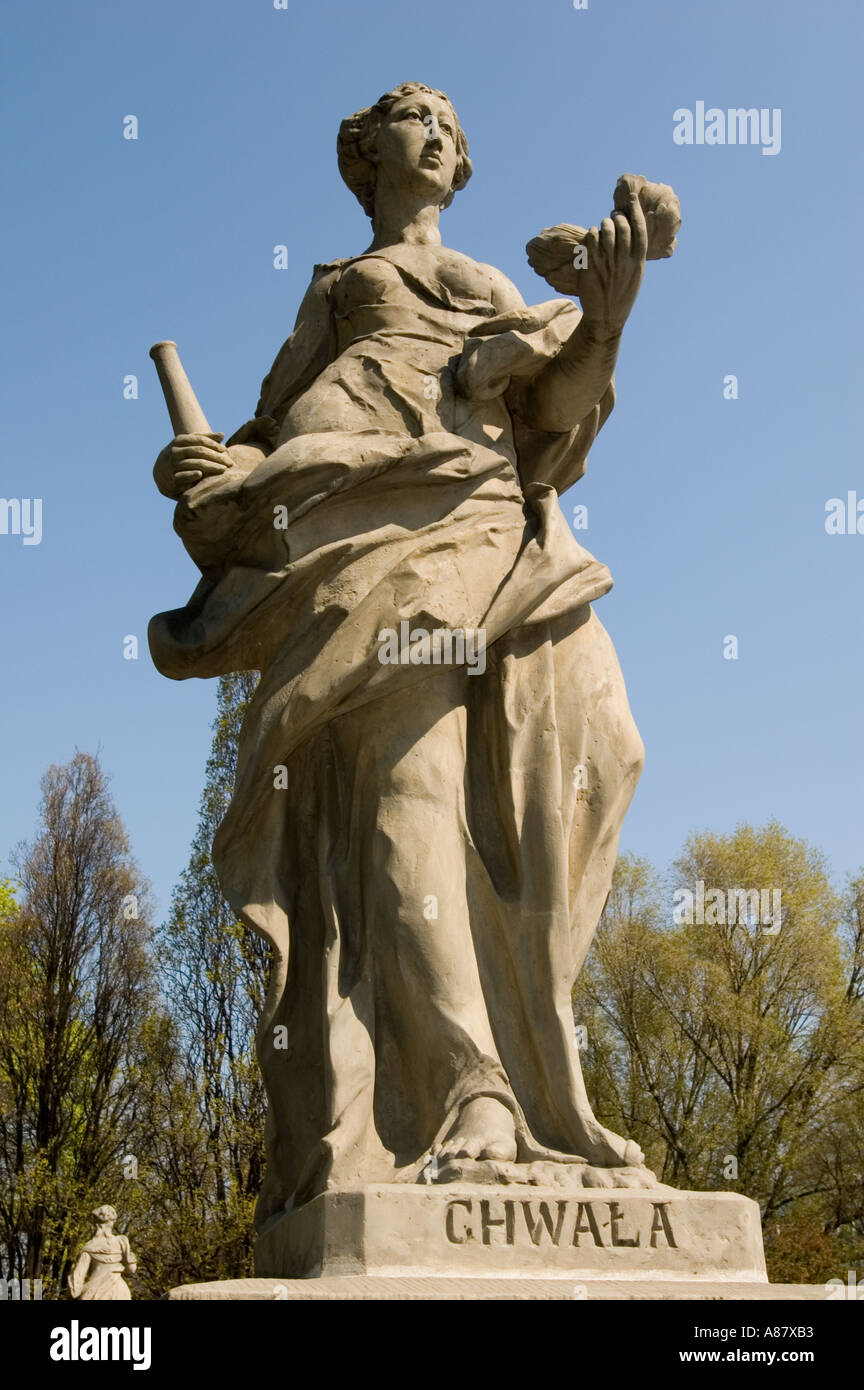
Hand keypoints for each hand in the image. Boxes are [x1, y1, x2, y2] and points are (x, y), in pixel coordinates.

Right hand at [153, 432, 231, 498]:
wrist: (161, 473)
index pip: (200, 440)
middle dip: (216, 457)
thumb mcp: (190, 445)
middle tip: (230, 462)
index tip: (225, 450)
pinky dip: (191, 475)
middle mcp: (175, 451)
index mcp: (179, 440)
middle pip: (199, 451)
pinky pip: (183, 476)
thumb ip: (206, 439)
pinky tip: (201, 475)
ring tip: (223, 469)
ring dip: (211, 467)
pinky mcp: (172, 478)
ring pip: (194, 464)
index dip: (214, 445)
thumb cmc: (181, 456)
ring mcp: (172, 465)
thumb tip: (222, 434)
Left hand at [577, 192, 647, 336]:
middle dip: (617, 216)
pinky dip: (591, 234)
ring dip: (604, 223)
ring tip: (603, 226)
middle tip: (613, 215)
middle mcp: (623, 261)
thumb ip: (634, 253)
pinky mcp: (590, 266)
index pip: (639, 229)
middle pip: (622, 226)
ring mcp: (607, 263)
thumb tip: (630, 228)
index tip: (630, 197)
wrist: (606, 318)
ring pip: (605, 230)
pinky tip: (592, 237)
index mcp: (638, 262)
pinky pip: (590, 239)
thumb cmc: (621, 295)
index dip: (635, 210)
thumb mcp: (635, 275)